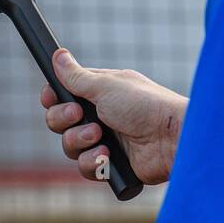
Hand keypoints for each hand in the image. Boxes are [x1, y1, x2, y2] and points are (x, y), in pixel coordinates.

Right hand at [41, 49, 185, 183]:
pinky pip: (85, 167)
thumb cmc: (145, 105)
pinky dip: (93, 162)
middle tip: (80, 114)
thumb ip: (76, 76)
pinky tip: (108, 157)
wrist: (171, 139)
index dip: (54, 98)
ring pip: (69, 146)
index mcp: (99, 92)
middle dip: (64, 119)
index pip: (63, 94)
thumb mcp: (106, 86)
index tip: (52, 97)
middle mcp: (100, 115)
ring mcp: (105, 140)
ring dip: (80, 141)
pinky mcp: (110, 164)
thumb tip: (58, 55)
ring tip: (100, 137)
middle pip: (59, 121)